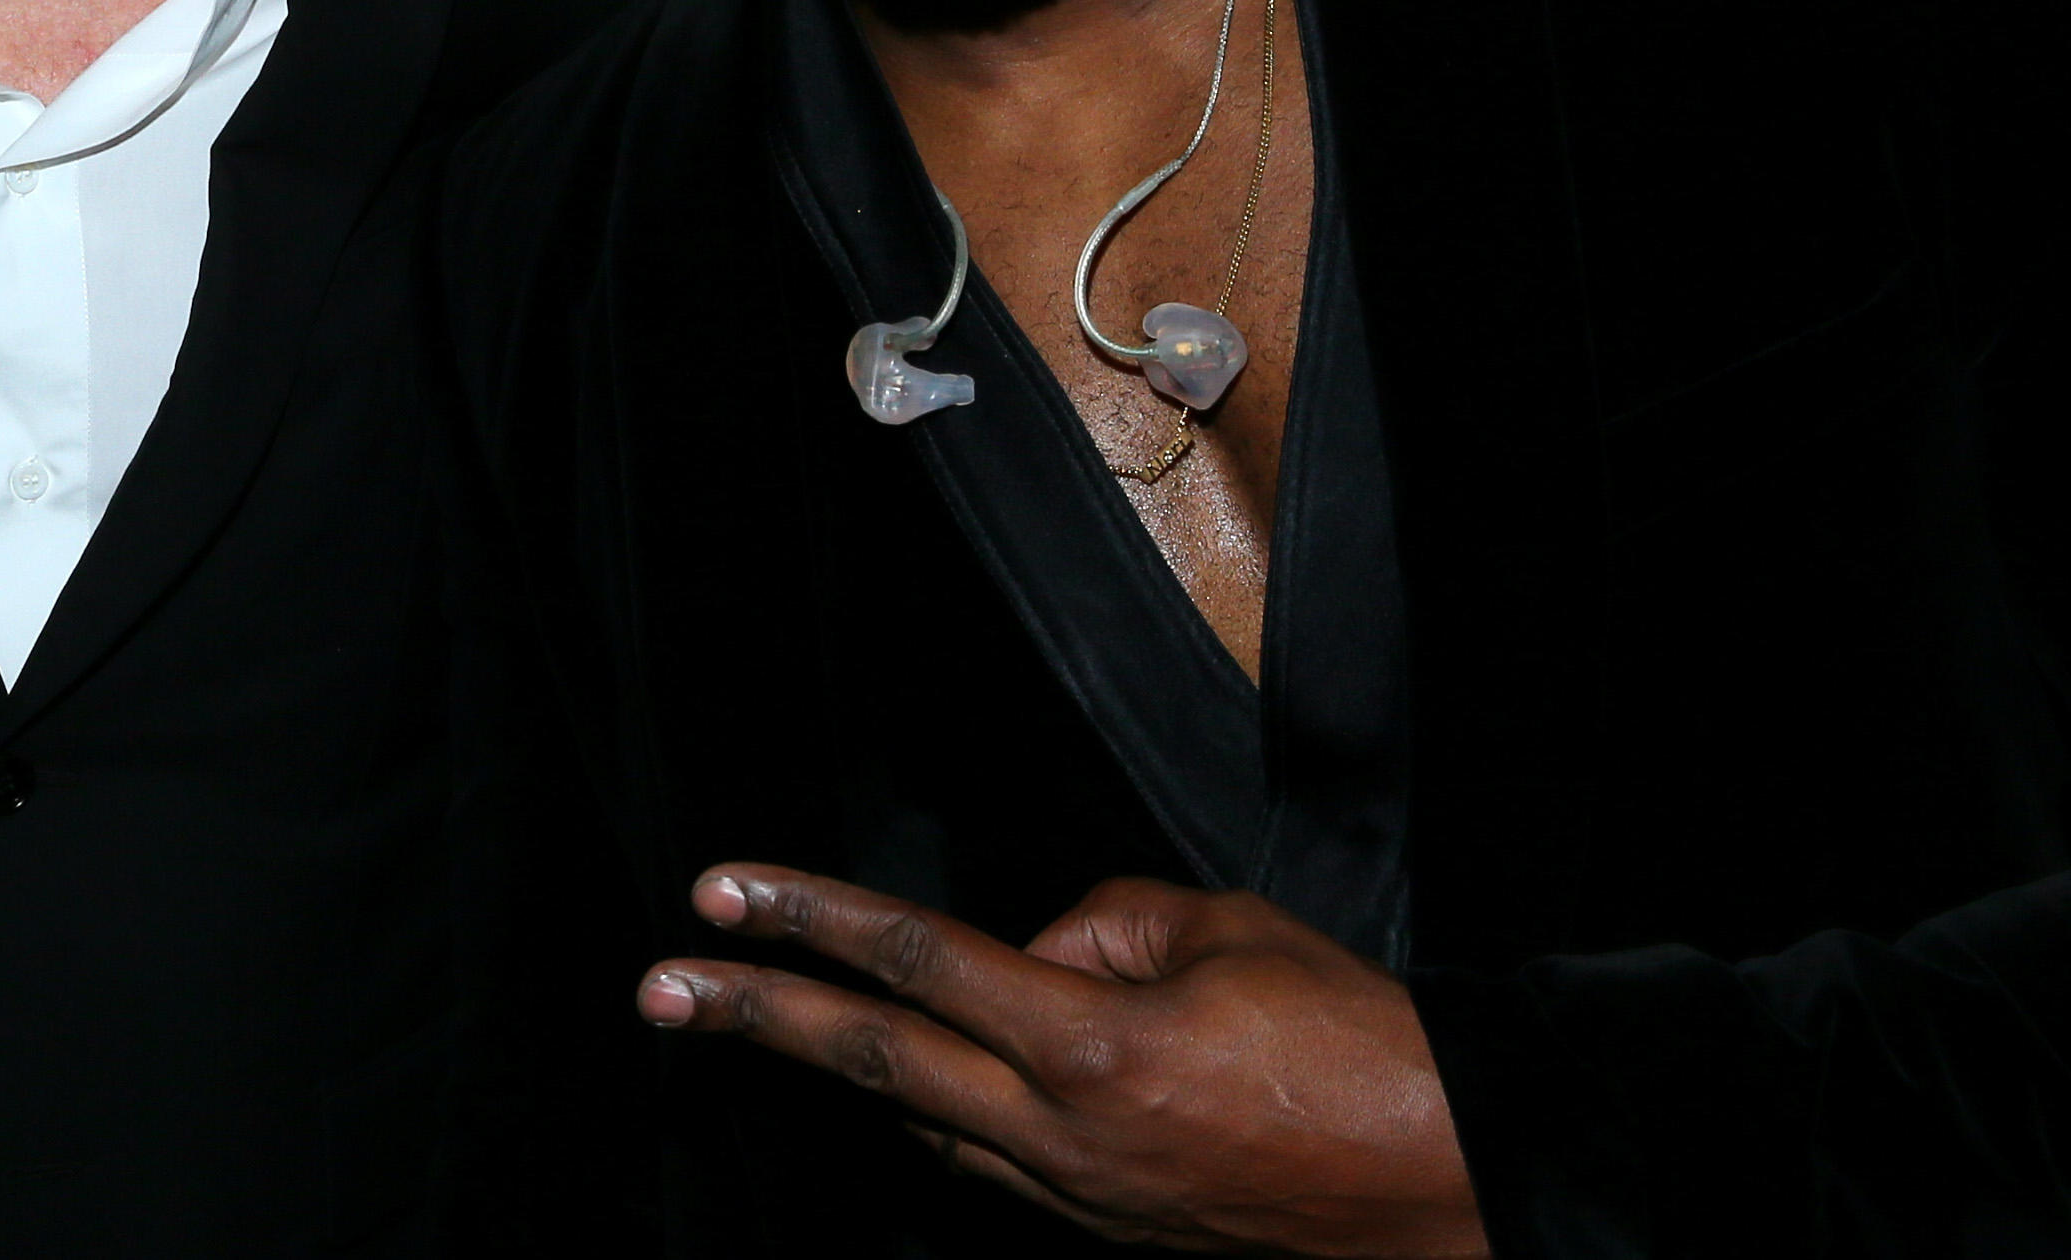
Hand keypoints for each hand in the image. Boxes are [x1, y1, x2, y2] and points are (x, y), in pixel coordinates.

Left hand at [640, 865, 1483, 1256]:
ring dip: (880, 1065)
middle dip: (758, 1019)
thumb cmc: (1355, 1041)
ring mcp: (1082, 1203)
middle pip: (878, 1063)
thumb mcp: (1221, 930)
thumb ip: (1098, 924)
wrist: (1459, 1178)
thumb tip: (1030, 953)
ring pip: (936, 1122)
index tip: (719, 892)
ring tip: (807, 1009)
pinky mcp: (1112, 1238)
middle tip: (658, 989)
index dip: (810, 917)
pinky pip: (1004, 1162)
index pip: (917, 961)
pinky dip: (972, 1111)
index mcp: (1090, 1048)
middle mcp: (1066, 1139)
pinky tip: (965, 1075)